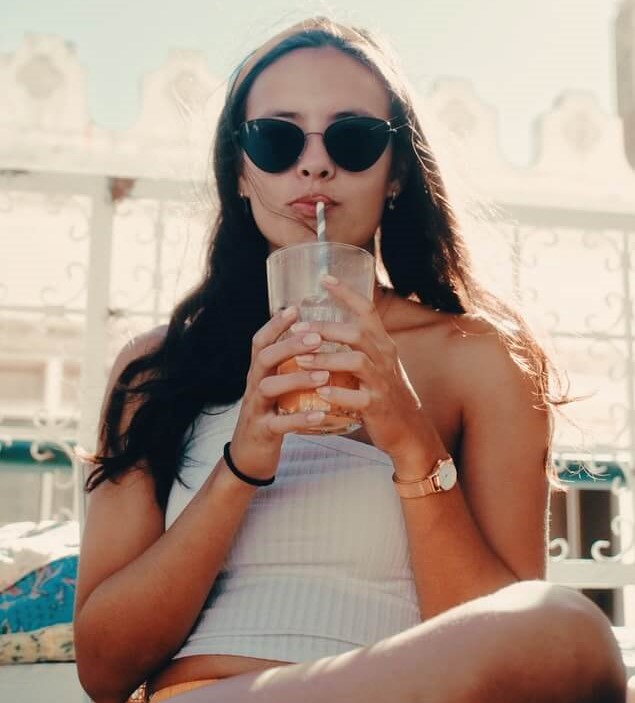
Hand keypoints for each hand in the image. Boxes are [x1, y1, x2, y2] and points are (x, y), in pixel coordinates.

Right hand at [229, 307, 332, 479]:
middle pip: (264, 357)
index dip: (275, 324)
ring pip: (269, 387)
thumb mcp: (275, 389)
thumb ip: (287, 368)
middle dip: (289, 345)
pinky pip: (280, 423)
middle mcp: (253, 386)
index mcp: (258, 373)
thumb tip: (312, 341)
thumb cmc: (270, 416)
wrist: (248, 457)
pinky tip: (321, 414)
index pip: (260, 341)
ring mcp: (256, 409)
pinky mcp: (262, 432)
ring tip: (324, 374)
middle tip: (316, 337)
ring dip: (297, 378)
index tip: (295, 308)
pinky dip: (300, 418)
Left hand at [295, 277, 441, 463]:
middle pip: (357, 333)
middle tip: (298, 329)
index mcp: (383, 344)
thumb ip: (358, 345)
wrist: (409, 429)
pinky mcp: (377, 407)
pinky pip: (357, 398)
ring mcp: (382, 382)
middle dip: (325, 329)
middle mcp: (385, 358)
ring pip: (356, 361)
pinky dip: (337, 394)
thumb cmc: (385, 393)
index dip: (347, 293)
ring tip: (300, 359)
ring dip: (326, 359)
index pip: (367, 310)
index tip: (324, 279)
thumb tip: (323, 328)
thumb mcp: (377, 363)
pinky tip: (319, 392)